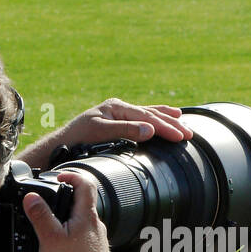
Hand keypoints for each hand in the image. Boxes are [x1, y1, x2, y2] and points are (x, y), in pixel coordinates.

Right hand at [23, 171, 108, 251]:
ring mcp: (97, 240)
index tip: (58, 176)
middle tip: (48, 202)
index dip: (71, 175)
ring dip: (68, 218)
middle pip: (83, 202)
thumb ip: (40, 215)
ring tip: (51, 227)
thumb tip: (32, 197)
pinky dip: (71, 234)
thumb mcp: (49, 238)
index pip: (85, 184)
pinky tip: (61, 247)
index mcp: (86, 217)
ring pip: (83, 220)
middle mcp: (95, 226)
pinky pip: (84, 235)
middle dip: (65, 199)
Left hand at [62, 99, 191, 145]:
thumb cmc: (78, 138)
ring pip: (148, 114)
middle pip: (150, 114)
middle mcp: (119, 108)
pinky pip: (141, 119)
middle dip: (171, 123)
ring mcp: (119, 114)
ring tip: (182, 122)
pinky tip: (163, 119)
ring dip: (166, 119)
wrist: (61, 144)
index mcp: (116, 107)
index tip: (180, 136)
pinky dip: (155, 119)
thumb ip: (125, 130)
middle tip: (189, 134)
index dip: (165, 127)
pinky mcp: (118, 122)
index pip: (146, 117)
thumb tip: (150, 130)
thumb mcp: (101, 132)